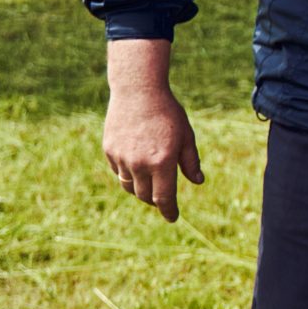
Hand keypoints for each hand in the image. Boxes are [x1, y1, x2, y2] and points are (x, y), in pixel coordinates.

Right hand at [103, 39, 203, 221]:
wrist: (138, 90)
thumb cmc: (168, 113)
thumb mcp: (186, 136)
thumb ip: (190, 162)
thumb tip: (197, 182)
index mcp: (162, 162)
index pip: (164, 198)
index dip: (169, 211)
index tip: (173, 218)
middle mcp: (140, 163)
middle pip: (145, 196)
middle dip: (155, 200)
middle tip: (162, 198)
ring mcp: (122, 157)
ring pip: (129, 186)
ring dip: (140, 189)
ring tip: (149, 183)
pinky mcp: (110, 150)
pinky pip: (118, 171)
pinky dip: (127, 173)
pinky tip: (135, 164)